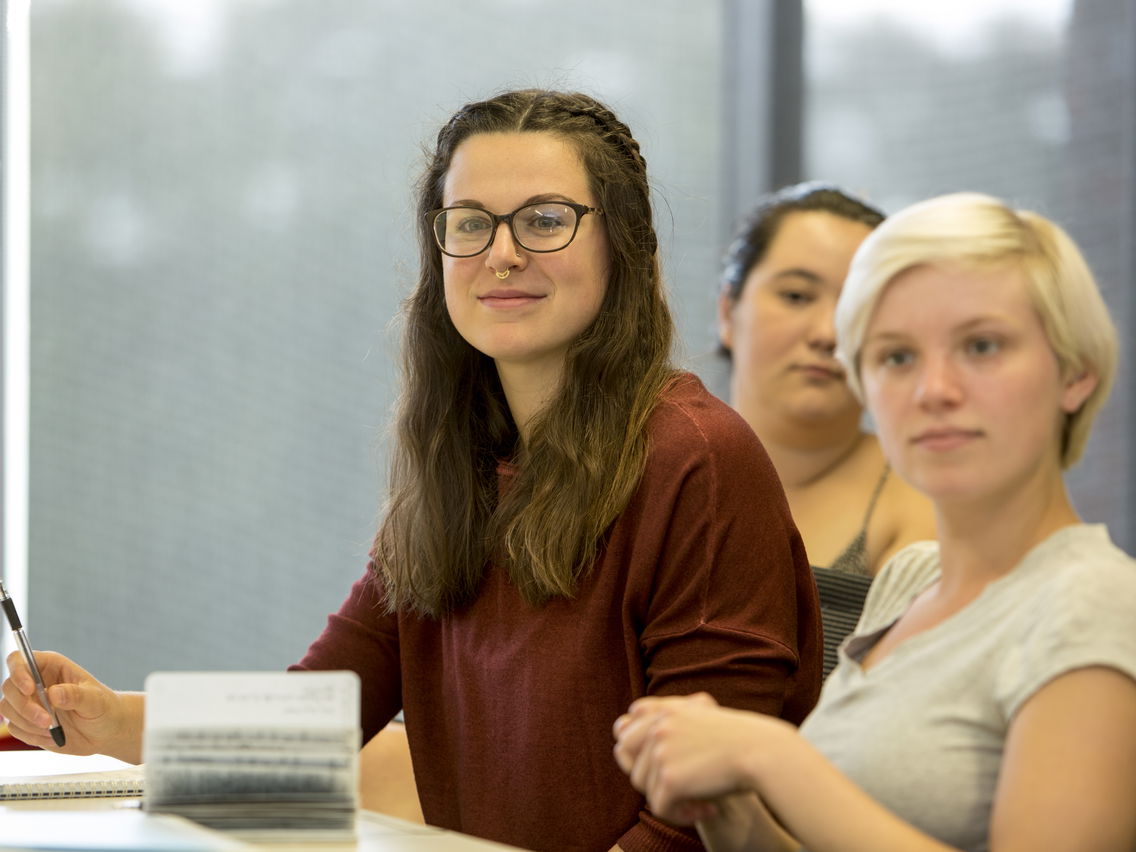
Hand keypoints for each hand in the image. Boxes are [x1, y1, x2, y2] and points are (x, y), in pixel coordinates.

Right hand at [1, 650, 142, 761]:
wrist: (105, 731)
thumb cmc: (104, 708)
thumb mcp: (96, 700)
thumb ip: (76, 695)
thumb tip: (53, 693)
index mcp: (52, 666)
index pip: (20, 659)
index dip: (19, 672)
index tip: (29, 689)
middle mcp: (36, 681)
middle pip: (9, 686)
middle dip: (24, 706)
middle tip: (47, 720)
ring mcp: (29, 702)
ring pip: (7, 708)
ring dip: (27, 722)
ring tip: (53, 730)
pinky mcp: (26, 721)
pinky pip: (14, 727)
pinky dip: (30, 735)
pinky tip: (52, 737)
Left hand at [613, 692, 789, 824]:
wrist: (765, 753)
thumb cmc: (737, 739)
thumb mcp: (699, 716)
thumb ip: (664, 718)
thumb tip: (619, 725)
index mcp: (666, 709)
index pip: (624, 729)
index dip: (638, 752)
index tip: (666, 765)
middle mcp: (659, 725)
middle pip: (628, 761)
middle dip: (649, 777)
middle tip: (680, 787)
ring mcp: (663, 750)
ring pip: (643, 788)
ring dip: (670, 799)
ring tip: (701, 800)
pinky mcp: (671, 778)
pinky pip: (660, 808)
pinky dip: (680, 816)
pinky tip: (708, 810)